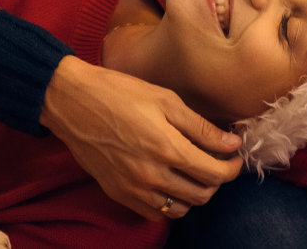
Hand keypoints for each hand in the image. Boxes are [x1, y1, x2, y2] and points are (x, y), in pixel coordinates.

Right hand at [40, 56, 241, 220]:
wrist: (71, 102)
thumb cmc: (118, 92)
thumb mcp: (164, 99)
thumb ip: (201, 126)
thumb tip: (232, 143)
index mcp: (167, 148)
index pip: (216, 173)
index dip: (233, 167)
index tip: (235, 156)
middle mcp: (152, 175)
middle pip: (202, 194)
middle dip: (216, 179)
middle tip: (215, 161)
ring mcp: (134, 188)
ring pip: (180, 208)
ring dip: (194, 193)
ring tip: (192, 172)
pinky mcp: (118, 193)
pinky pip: (154, 213)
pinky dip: (168, 203)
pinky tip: (168, 182)